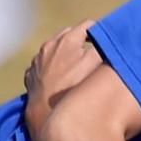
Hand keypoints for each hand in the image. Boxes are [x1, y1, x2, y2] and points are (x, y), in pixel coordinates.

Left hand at [24, 20, 100, 137]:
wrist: (45, 115)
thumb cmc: (72, 90)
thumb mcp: (95, 66)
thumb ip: (103, 48)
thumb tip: (110, 39)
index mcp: (66, 40)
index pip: (88, 25)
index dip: (99, 32)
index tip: (105, 42)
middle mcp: (49, 46)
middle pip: (69, 34)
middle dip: (82, 40)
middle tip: (93, 52)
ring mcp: (37, 61)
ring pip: (54, 49)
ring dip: (65, 53)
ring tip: (75, 67)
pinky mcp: (31, 75)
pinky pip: (43, 64)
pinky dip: (52, 66)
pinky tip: (58, 78)